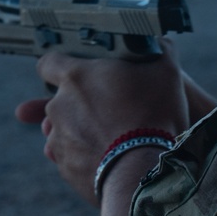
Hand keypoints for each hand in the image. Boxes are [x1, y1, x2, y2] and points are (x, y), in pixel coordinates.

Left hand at [15, 38, 190, 204]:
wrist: (144, 172)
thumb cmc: (155, 116)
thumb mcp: (167, 72)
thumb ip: (159, 50)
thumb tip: (160, 43)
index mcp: (76, 77)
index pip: (49, 62)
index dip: (64, 66)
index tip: (81, 72)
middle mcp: (59, 106)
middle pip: (61, 99)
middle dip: (82, 102)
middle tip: (113, 107)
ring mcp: (59, 140)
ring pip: (66, 130)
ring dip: (84, 130)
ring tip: (116, 137)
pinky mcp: (66, 168)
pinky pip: (72, 157)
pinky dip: (88, 156)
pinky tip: (113, 157)